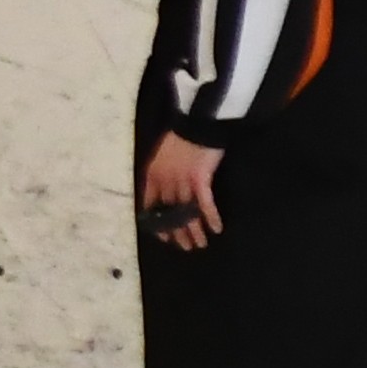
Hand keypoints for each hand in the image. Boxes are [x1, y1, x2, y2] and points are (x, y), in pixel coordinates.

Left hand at [140, 132, 225, 249]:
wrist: (197, 120)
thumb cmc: (182, 134)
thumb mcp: (163, 154)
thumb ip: (162, 173)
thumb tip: (166, 190)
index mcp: (152, 174)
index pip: (150, 205)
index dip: (157, 223)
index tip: (164, 235)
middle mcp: (165, 181)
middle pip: (169, 213)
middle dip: (177, 232)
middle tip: (185, 246)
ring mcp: (181, 180)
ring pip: (186, 212)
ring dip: (193, 231)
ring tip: (200, 244)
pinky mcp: (200, 179)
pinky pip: (204, 204)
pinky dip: (211, 217)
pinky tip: (216, 228)